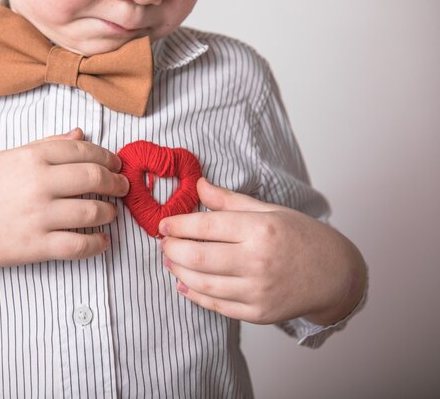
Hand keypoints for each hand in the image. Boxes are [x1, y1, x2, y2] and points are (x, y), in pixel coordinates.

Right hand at [0, 128, 128, 292]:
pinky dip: (98, 244)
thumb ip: (47, 145)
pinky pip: (79, 245)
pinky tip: (103, 241)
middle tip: (122, 188)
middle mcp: (37, 184)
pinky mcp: (36, 246)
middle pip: (94, 179)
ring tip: (110, 213)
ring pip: (92, 212)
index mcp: (31, 157)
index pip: (83, 151)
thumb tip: (81, 133)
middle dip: (116, 184)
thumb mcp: (9, 157)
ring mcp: (37, 216)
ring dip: (110, 213)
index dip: (107, 158)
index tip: (116, 165)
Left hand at [159, 177, 366, 325]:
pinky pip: (217, 305)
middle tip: (164, 243)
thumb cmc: (302, 237)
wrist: (335, 275)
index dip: (179, 225)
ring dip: (179, 271)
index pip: (207, 225)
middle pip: (199, 256)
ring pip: (203, 283)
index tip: (164, 224)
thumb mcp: (269, 211)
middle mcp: (258, 261)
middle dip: (172, 249)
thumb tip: (199, 185)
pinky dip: (195, 294)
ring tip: (170, 261)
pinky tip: (184, 284)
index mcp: (261, 230)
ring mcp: (258, 291)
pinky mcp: (258, 313)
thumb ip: (230, 201)